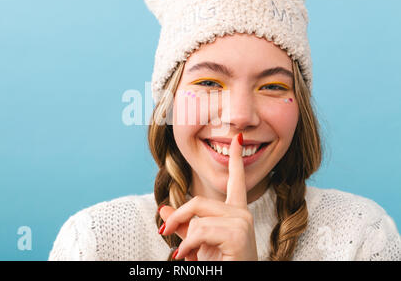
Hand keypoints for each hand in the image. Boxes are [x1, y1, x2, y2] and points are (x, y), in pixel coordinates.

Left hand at [158, 133, 257, 260]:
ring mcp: (242, 222)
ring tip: (183, 256)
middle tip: (164, 232)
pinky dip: (188, 247)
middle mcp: (242, 213)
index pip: (236, 181)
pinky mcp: (238, 234)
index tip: (237, 139)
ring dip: (184, 240)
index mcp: (236, 213)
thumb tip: (162, 209)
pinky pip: (200, 231)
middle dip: (177, 218)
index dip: (236, 159)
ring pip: (198, 218)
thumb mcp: (199, 243)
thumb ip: (183, 225)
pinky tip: (188, 257)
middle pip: (198, 202)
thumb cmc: (220, 264)